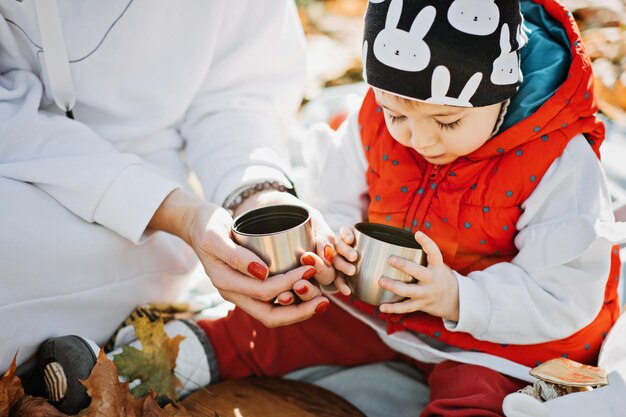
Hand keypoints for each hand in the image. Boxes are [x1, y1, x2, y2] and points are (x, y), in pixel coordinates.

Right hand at [148, 189, 328, 326]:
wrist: (197, 225)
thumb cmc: (207, 226)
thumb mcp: (215, 236)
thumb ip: (236, 256)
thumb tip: (262, 273)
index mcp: (225, 283)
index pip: (263, 293)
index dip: (288, 285)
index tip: (309, 270)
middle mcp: (234, 293)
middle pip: (270, 315)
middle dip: (300, 312)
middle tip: (325, 302)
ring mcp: (242, 292)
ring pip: (274, 312)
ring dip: (299, 310)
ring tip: (323, 301)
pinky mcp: (250, 286)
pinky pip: (273, 302)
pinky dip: (292, 301)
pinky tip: (310, 293)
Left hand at [378, 231, 458, 321]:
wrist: (457, 301)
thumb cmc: (441, 277)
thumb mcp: (439, 265)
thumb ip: (424, 257)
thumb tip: (400, 241)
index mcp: (438, 267)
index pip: (434, 253)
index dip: (427, 243)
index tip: (417, 233)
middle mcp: (433, 280)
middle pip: (419, 273)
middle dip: (404, 266)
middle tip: (390, 259)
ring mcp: (427, 294)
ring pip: (410, 291)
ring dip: (394, 286)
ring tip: (380, 281)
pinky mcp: (422, 305)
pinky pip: (406, 308)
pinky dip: (393, 308)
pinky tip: (382, 307)